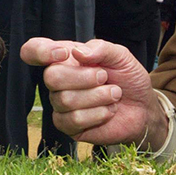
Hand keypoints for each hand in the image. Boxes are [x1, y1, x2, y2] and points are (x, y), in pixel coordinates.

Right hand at [21, 37, 167, 148]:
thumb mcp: (120, 56)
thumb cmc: (127, 78)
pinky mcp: (68, 125)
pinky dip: (97, 114)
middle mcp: (58, 80)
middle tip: (104, 77)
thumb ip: (101, 48)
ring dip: (97, 96)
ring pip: (65, 100)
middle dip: (84, 77)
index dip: (40, 51)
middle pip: (50, 77)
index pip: (33, 50)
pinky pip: (73, 120)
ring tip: (113, 94)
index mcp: (65, 57)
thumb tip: (77, 53)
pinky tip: (108, 111)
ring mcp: (60, 103)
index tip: (64, 54)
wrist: (142, 107)